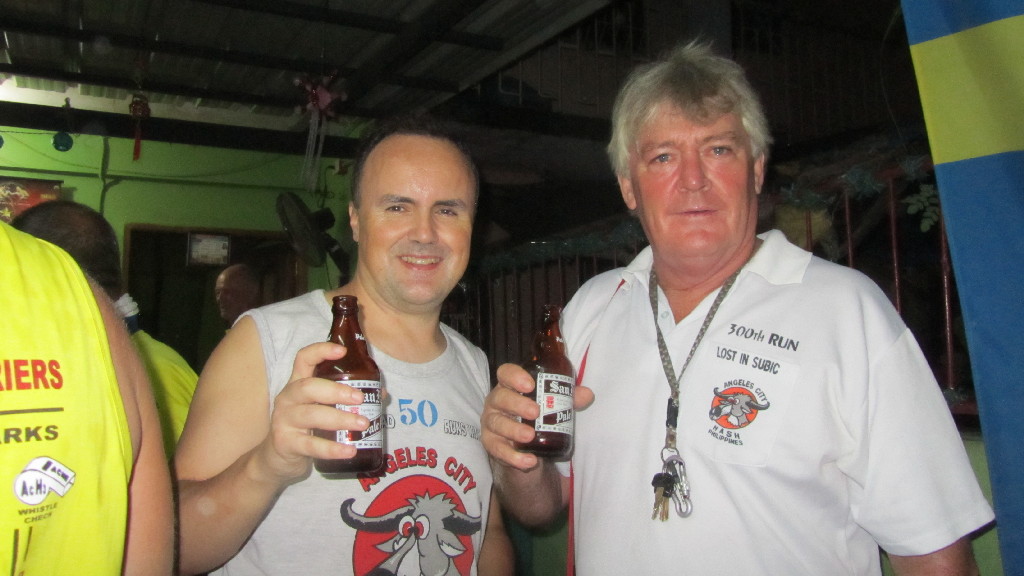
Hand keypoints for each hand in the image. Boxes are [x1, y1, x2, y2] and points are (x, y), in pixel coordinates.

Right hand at [255, 342, 368, 481]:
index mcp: (297, 383)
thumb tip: (381, 393)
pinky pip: (311, 445)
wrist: (278, 458)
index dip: (321, 351)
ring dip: (340, 419)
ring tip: (362, 424)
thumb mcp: (321, 407)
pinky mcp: (286, 443)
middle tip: (360, 398)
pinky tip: (349, 450)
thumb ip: (346, 398)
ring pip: (312, 415)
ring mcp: (284, 420)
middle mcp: (288, 398)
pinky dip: (332, 448)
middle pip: (308, 387)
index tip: (342, 351)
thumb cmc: (306, 427)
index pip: (303, 359)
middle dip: (336, 391)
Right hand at [481, 363, 593, 470]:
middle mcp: (496, 403)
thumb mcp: (553, 407)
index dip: (515, 376)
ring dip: (513, 430)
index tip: (530, 384)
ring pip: (497, 424)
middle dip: (517, 404)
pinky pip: (498, 451)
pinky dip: (513, 457)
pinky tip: (529, 460)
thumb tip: (587, 394)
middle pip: (500, 398)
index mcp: (510, 387)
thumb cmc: (537, 418)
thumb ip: (569, 399)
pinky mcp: (492, 445)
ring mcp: (491, 424)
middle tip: (536, 412)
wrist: (527, 449)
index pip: (506, 373)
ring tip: (530, 436)